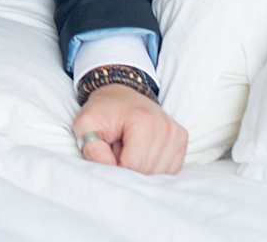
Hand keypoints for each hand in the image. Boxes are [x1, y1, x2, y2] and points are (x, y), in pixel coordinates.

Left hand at [72, 84, 186, 174]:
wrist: (120, 94)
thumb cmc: (102, 111)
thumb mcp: (85, 124)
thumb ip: (92, 149)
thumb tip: (110, 171)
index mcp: (143, 121)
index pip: (133, 166)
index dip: (115, 168)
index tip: (107, 153)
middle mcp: (165, 126)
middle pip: (147, 172)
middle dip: (128, 168)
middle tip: (117, 149)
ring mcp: (176, 133)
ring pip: (159, 174)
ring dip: (141, 168)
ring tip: (129, 148)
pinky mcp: (181, 139)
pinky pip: (168, 169)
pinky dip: (153, 166)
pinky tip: (142, 151)